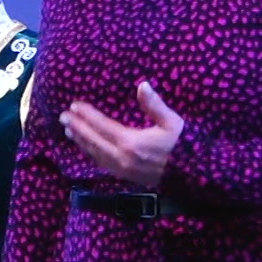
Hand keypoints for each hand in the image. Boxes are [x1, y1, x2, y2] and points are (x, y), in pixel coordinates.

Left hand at [61, 82, 183, 188]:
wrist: (197, 176)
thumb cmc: (186, 146)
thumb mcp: (172, 122)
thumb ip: (154, 105)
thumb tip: (142, 85)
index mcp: (132, 143)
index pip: (102, 127)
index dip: (87, 116)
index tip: (74, 106)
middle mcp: (123, 158)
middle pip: (94, 141)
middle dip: (78, 128)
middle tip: (63, 117)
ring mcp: (124, 169)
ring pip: (96, 154)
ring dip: (82, 142)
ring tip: (70, 131)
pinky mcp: (127, 176)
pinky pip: (104, 164)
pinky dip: (92, 154)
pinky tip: (88, 149)